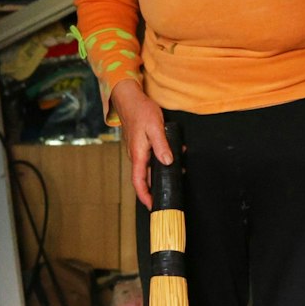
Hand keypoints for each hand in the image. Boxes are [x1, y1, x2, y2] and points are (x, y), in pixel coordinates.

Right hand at [112, 79, 173, 208]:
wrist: (129, 99)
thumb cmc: (140, 111)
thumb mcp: (155, 127)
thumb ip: (161, 145)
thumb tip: (168, 162)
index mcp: (138, 154)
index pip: (138, 182)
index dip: (145, 196)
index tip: (153, 206)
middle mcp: (136, 156)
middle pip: (143, 179)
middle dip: (155, 190)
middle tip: (167, 197)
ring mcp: (138, 151)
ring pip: (148, 169)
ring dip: (160, 175)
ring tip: (175, 177)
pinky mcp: (141, 146)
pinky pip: (150, 160)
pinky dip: (160, 163)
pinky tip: (173, 158)